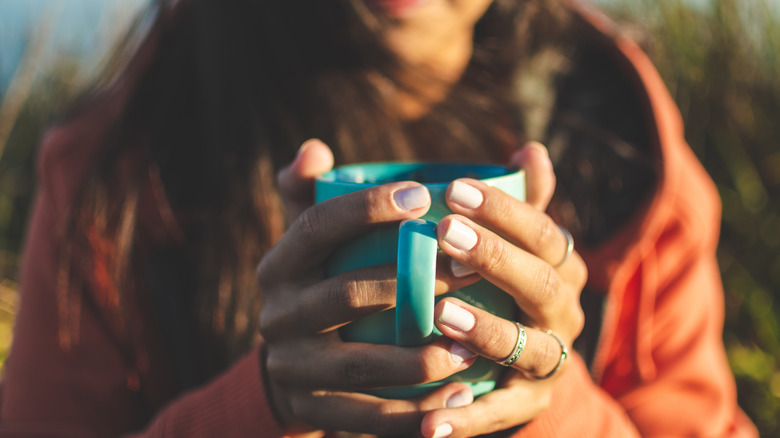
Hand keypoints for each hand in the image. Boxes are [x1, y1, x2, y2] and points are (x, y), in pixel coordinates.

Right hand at [259, 139, 482, 434]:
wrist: (297, 368)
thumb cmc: (324, 284)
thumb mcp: (315, 242)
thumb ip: (318, 194)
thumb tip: (314, 149)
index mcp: (279, 265)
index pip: (315, 227)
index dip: (364, 209)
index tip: (422, 194)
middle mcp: (276, 315)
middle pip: (343, 294)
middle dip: (412, 283)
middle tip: (472, 269)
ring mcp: (291, 368)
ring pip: (359, 363)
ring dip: (419, 356)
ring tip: (473, 347)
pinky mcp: (312, 412)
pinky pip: (368, 417)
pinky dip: (414, 415)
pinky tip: (460, 401)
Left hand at [420, 142, 587, 437]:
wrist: (516, 362)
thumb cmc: (501, 285)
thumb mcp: (511, 243)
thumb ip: (515, 200)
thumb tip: (530, 148)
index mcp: (560, 266)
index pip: (543, 231)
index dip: (505, 209)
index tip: (453, 187)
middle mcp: (563, 311)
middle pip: (542, 283)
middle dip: (496, 257)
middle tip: (445, 234)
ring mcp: (549, 359)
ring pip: (529, 346)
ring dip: (488, 331)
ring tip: (441, 316)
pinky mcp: (529, 402)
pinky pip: (502, 411)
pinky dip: (468, 416)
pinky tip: (428, 419)